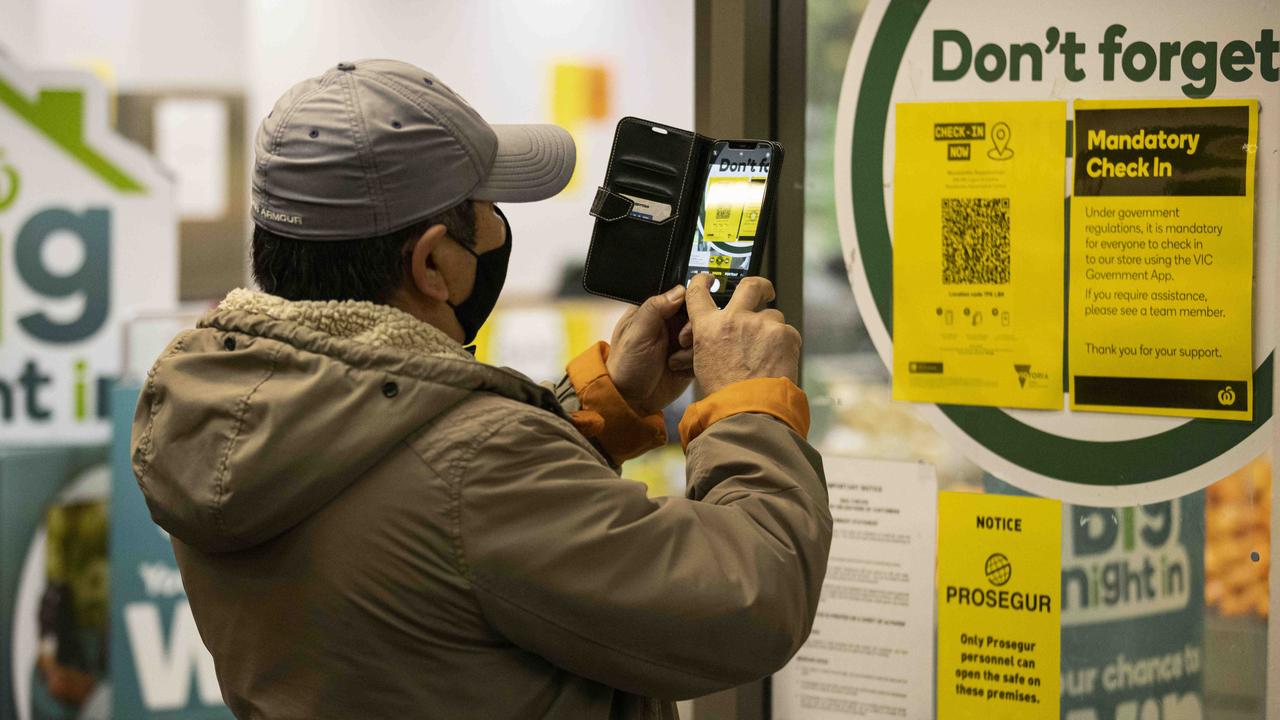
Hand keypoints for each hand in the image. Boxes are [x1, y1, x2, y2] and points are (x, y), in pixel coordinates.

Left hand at [605, 285, 695, 414]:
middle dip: (693, 331)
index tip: (688, 318)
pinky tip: (679, 369)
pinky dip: (695, 363)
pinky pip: (704, 356)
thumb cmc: (625, 365)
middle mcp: (671, 324)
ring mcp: (681, 342)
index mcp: (656, 311)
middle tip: (680, 342)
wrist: (631, 400)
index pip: (684, 297)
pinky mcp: (690, 360)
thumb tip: (679, 290)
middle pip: (699, 317)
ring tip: (674, 361)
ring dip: (692, 350)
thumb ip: (655, 309)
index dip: (691, 306)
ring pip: (704, 337)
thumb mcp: (637, 333)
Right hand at [685, 274, 799, 393]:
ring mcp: (762, 324)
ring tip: (768, 355)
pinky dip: (785, 346)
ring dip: (772, 330)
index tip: (708, 279)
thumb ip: (711, 344)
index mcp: (709, 327)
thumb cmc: (726, 396)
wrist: (749, 410)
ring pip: (773, 315)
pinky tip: (778, 363)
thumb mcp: (703, 366)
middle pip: (750, 285)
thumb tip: (715, 341)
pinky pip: (788, 333)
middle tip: (765, 292)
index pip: (698, 292)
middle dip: (759, 286)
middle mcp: (735, 319)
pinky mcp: (785, 334)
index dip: (702, 281)